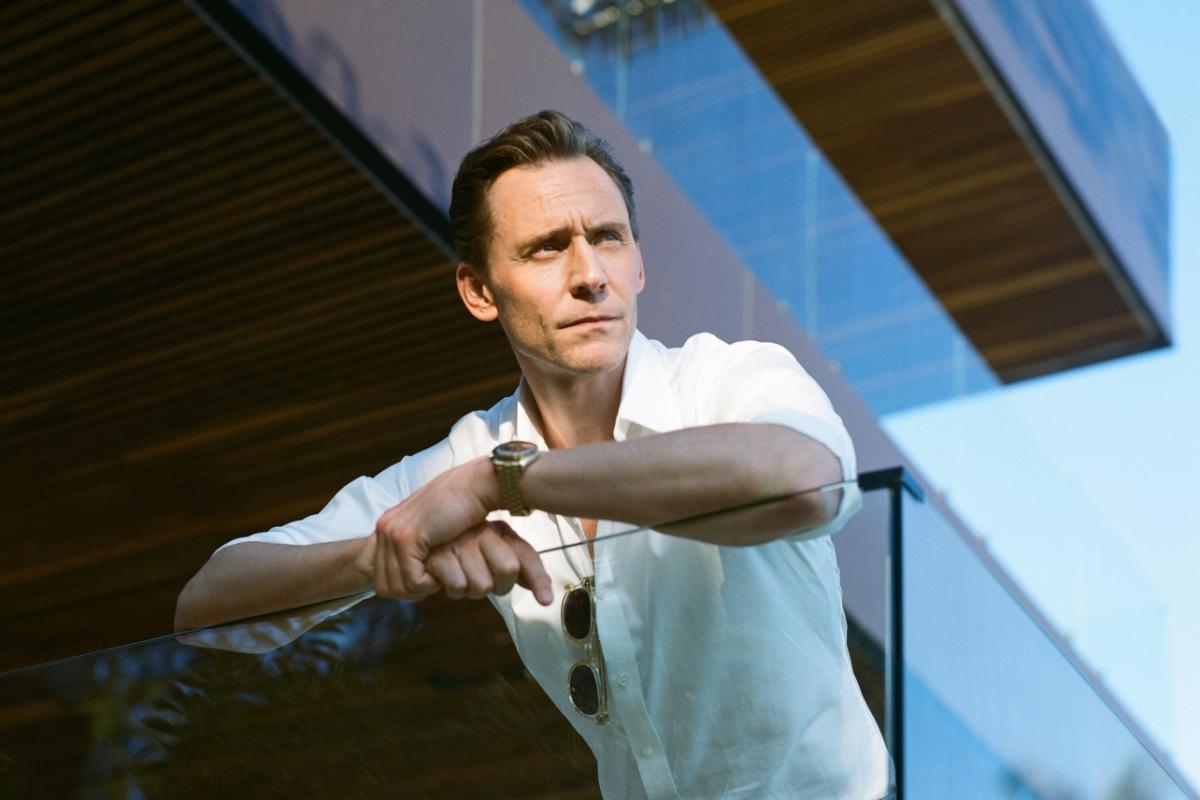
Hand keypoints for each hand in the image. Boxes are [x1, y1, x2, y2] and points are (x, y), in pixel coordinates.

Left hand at [366, 457, 551, 604]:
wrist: (474, 487)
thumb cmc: (461, 509)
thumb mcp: (429, 529)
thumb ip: (412, 546)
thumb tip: (404, 574)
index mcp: (387, 525)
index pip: (372, 571)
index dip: (396, 586)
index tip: (420, 583)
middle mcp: (384, 527)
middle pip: (381, 584)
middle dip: (407, 593)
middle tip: (431, 585)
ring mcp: (392, 532)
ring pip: (395, 586)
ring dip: (420, 589)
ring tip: (438, 578)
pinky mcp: (406, 538)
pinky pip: (413, 580)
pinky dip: (430, 583)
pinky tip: (442, 573)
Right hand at [427, 521, 552, 603]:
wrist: (416, 529)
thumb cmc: (458, 546)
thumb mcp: (491, 552)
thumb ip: (518, 571)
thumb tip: (544, 596)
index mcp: (499, 531)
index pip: (526, 556)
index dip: (538, 579)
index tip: (545, 599)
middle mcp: (484, 533)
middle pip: (508, 572)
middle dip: (496, 588)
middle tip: (480, 580)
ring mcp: (461, 542)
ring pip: (482, 586)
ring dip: (467, 590)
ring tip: (456, 575)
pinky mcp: (438, 553)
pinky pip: (457, 587)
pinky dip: (447, 589)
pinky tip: (438, 575)